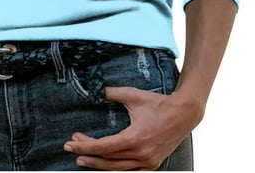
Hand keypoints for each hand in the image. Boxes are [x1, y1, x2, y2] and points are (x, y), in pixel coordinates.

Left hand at [63, 86, 203, 170]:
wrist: (184, 113)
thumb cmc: (159, 104)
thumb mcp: (134, 95)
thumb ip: (113, 93)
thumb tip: (96, 90)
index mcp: (134, 139)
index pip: (103, 147)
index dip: (84, 146)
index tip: (70, 143)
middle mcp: (140, 154)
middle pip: (107, 160)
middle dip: (87, 154)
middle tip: (72, 148)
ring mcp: (147, 162)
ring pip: (117, 169)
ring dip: (99, 164)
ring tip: (83, 159)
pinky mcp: (152, 164)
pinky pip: (130, 171)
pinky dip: (116, 169)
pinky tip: (106, 164)